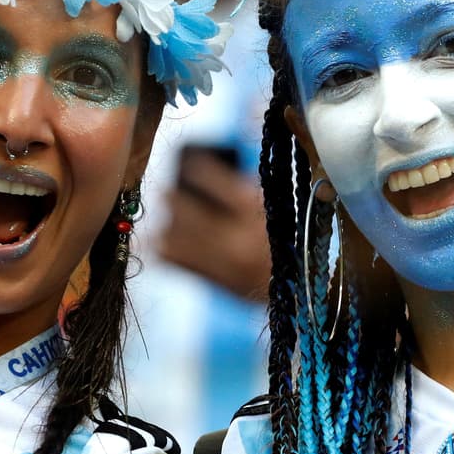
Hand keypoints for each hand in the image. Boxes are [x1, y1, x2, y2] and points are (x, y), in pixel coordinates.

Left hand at [156, 150, 270, 302]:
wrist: (297, 290)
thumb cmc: (284, 240)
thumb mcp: (273, 206)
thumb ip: (241, 186)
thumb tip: (202, 169)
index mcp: (252, 209)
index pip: (207, 175)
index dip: (192, 165)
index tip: (187, 163)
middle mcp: (233, 234)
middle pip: (179, 204)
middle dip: (170, 194)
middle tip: (166, 190)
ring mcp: (219, 259)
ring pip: (170, 233)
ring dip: (165, 221)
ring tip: (165, 215)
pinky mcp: (211, 279)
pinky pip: (172, 261)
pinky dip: (160, 248)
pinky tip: (156, 240)